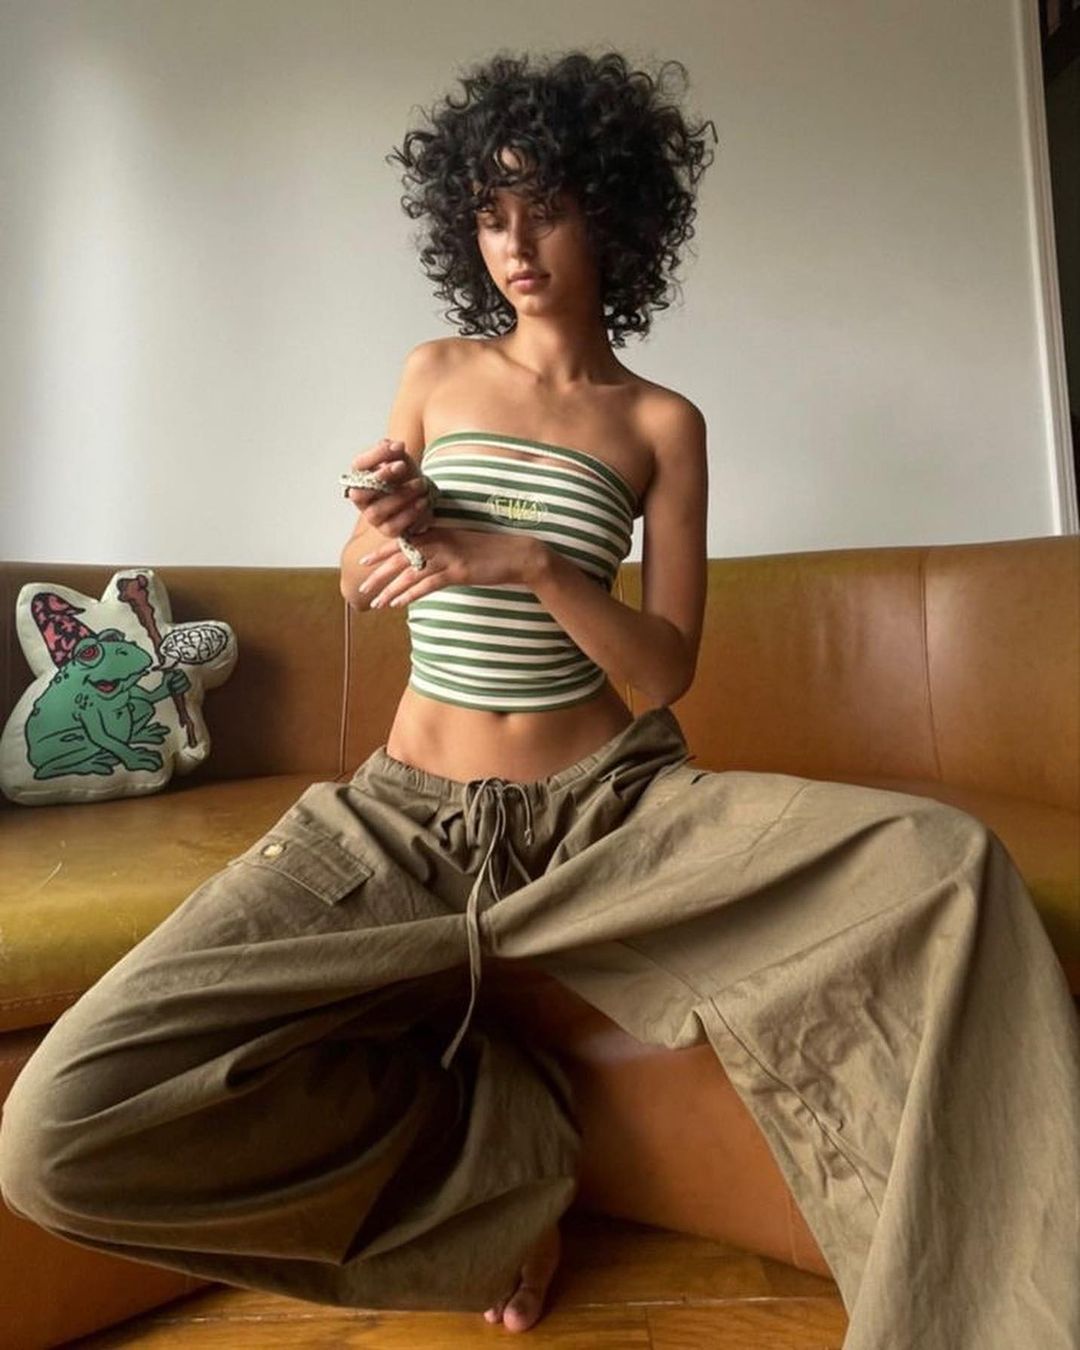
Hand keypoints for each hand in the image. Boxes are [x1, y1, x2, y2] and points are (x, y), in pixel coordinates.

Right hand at [344, 438, 434, 539]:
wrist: (423, 494)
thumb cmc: (406, 476)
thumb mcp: (401, 459)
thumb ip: (395, 451)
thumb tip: (396, 446)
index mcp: (360, 477)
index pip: (358, 465)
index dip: (376, 455)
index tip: (399, 447)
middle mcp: (362, 499)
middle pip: (360, 492)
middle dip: (382, 477)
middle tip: (402, 466)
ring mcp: (373, 517)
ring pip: (378, 510)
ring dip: (401, 495)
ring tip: (421, 484)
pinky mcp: (388, 531)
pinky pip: (394, 526)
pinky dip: (410, 513)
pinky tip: (423, 501)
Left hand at [358, 526, 544, 608]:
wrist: (517, 554)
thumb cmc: (490, 552)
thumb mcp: (462, 546)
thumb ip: (441, 550)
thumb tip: (423, 562)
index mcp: (439, 533)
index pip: (402, 541)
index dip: (381, 552)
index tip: (364, 561)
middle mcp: (439, 542)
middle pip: (400, 558)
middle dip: (379, 574)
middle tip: (362, 587)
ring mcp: (448, 556)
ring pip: (410, 573)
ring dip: (390, 590)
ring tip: (376, 602)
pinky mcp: (457, 572)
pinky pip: (427, 585)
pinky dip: (410, 595)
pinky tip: (398, 604)